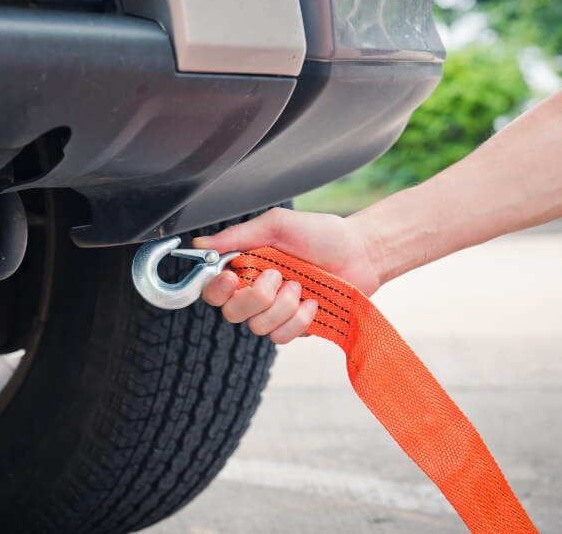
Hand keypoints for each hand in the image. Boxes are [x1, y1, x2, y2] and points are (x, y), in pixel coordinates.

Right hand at [193, 208, 380, 343]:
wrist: (361, 252)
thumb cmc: (320, 233)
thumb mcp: (276, 224)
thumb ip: (237, 236)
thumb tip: (199, 245)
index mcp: (245, 267)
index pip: (213, 289)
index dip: (216, 290)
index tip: (231, 279)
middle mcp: (256, 292)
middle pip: (231, 313)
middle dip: (255, 297)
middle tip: (276, 276)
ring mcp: (276, 313)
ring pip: (258, 327)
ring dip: (282, 305)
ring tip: (301, 285)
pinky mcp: (296, 328)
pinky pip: (283, 336)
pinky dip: (299, 319)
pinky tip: (313, 302)